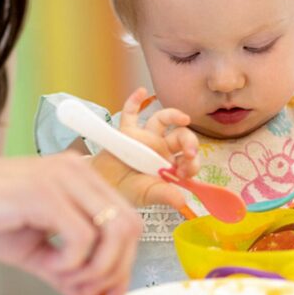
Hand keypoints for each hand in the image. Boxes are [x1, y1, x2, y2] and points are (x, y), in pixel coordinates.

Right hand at [0, 152, 142, 294]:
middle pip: (129, 226)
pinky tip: (45, 264)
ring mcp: (62, 177)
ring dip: (95, 269)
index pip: (127, 220)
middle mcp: (77, 169)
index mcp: (78, 175)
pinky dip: (69, 264)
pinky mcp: (43, 192)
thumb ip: (69, 274)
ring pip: (114, 232)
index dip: (124, 263)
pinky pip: (81, 239)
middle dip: (115, 270)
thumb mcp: (32, 251)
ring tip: (63, 278)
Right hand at [90, 87, 199, 208]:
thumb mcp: (146, 195)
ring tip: (183, 118)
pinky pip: (130, 113)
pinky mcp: (127, 131)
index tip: (186, 171)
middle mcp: (161, 148)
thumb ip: (164, 196)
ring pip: (161, 120)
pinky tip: (141, 92)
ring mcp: (145, 137)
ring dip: (173, 115)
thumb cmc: (126, 191)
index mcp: (170, 164)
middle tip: (189, 152)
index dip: (192, 162)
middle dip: (189, 141)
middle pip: (180, 136)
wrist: (101, 185)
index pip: (188, 158)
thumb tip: (183, 202)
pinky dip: (134, 101)